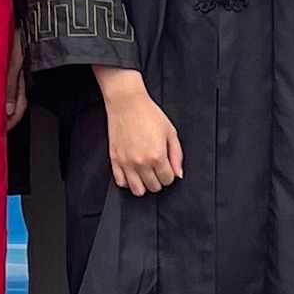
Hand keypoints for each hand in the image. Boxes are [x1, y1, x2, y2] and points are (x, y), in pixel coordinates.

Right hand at [105, 77, 183, 195]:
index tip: (167, 168)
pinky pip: (121, 182)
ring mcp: (126, 163)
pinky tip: (132, 173)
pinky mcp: (115, 160)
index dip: (169, 175)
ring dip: (144, 185)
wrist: (127, 103)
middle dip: (158, 180)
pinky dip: (127, 182)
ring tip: (145, 174)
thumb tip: (178, 173)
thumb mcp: (170, 131)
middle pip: (153, 187)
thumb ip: (177, 154)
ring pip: (137, 190)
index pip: (167, 179)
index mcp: (157, 155)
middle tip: (157, 169)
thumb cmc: (148, 113)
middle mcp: (141, 162)